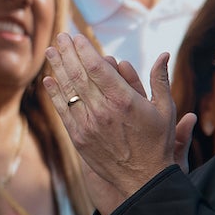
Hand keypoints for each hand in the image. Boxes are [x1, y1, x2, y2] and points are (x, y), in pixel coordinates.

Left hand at [45, 38, 193, 208]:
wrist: (142, 178)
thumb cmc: (158, 142)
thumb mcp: (165, 110)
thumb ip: (160, 80)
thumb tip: (164, 55)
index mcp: (124, 100)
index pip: (98, 68)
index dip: (84, 50)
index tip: (76, 37)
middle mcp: (103, 110)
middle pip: (79, 75)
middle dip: (68, 53)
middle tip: (60, 36)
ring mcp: (88, 124)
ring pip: (68, 91)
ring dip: (57, 68)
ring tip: (50, 51)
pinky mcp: (78, 138)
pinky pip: (63, 111)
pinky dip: (55, 94)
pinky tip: (49, 80)